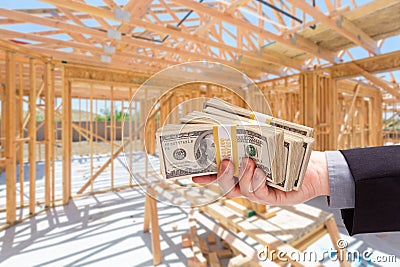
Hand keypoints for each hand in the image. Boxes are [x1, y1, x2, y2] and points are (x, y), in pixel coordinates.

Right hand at [192, 151, 329, 204]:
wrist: (310, 168)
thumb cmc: (287, 155)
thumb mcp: (269, 145)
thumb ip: (253, 139)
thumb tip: (241, 120)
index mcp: (243, 173)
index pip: (221, 177)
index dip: (207, 177)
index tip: (193, 176)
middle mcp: (248, 185)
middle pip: (227, 187)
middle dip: (222, 176)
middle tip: (225, 162)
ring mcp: (258, 193)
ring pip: (242, 190)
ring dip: (244, 176)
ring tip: (249, 162)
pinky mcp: (271, 198)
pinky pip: (259, 193)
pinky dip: (257, 182)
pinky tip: (261, 172)